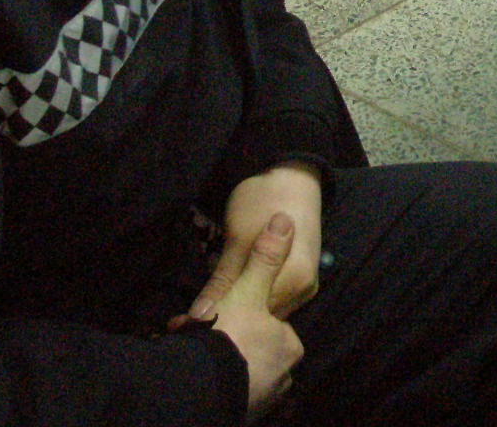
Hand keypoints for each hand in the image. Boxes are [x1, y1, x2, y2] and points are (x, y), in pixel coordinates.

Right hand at [191, 213, 302, 418]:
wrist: (201, 391)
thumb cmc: (230, 337)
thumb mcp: (248, 289)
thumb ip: (266, 256)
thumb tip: (285, 219)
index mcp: (290, 347)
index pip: (270, 324)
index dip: (245, 314)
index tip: (222, 312)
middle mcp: (282, 377)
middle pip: (252, 349)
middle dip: (228, 339)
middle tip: (200, 331)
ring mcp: (261, 400)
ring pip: (236, 368)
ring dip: (215, 358)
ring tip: (189, 348)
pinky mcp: (238, 412)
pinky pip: (224, 387)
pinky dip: (210, 377)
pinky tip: (191, 368)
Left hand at [194, 162, 323, 321]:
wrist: (292, 173)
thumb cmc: (263, 200)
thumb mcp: (238, 240)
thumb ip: (223, 282)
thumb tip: (201, 315)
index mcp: (293, 281)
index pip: (252, 315)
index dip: (221, 318)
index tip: (192, 322)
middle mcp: (304, 290)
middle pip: (261, 315)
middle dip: (229, 316)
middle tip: (194, 316)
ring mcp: (304, 286)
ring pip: (265, 309)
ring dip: (240, 308)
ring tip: (209, 307)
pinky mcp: (298, 278)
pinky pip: (272, 299)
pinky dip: (252, 298)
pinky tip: (231, 294)